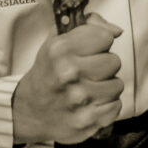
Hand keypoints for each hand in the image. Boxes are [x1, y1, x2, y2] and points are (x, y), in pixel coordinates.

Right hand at [12, 14, 123, 144]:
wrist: (30, 110)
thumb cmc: (48, 72)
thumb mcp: (57, 42)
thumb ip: (86, 27)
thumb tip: (116, 30)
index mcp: (60, 50)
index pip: (105, 37)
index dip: (98, 43)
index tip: (88, 51)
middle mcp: (69, 73)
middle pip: (114, 61)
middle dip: (103, 65)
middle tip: (88, 72)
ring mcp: (79, 99)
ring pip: (117, 85)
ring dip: (106, 87)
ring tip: (90, 88)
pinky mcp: (87, 120)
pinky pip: (116, 106)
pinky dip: (106, 106)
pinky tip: (91, 104)